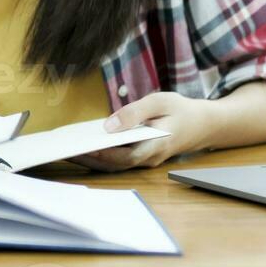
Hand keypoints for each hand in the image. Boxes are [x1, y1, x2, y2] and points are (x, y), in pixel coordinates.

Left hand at [70, 92, 217, 171]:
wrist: (203, 124)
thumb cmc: (181, 110)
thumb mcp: (160, 102)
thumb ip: (135, 113)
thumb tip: (109, 125)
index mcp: (155, 146)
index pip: (122, 157)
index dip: (100, 155)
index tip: (78, 148)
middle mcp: (148, 159)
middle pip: (113, 164)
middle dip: (87, 158)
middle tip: (62, 150)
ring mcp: (145, 161)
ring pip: (114, 164)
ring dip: (91, 159)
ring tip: (66, 148)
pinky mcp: (140, 157)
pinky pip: (117, 159)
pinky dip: (100, 155)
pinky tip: (83, 145)